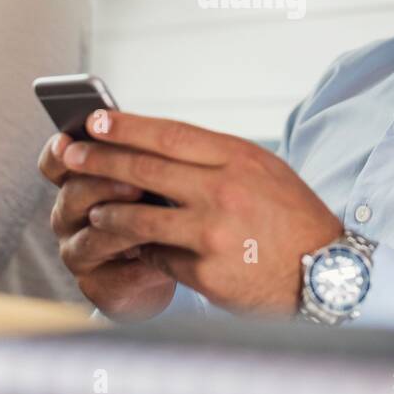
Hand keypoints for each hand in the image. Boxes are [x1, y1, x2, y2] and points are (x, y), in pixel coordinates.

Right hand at [39, 132, 176, 319]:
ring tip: (156, 221)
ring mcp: (78, 252)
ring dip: (124, 228)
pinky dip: (140, 269)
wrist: (170, 264)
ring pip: (92, 238)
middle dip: (104, 185)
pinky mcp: (96, 286)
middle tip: (136, 184)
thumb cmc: (158, 210)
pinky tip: (163, 262)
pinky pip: (115, 277)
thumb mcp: (151, 179)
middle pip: (73, 195)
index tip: (69, 141)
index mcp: (76, 181)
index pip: (54, 163)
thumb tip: (157, 138)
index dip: (58, 153)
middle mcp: (69, 215)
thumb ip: (143, 160)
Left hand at [45, 110, 343, 315]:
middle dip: (100, 160)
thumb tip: (156, 148)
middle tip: (69, 155)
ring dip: (110, 213)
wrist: (324, 272)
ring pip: (139, 217)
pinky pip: (159, 256)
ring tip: (94, 211)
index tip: (95, 120)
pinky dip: (145, 252)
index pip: (171, 134)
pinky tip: (135, 250)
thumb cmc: (289, 217)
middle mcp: (224, 191)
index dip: (128, 126)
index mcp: (238, 158)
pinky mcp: (206, 272)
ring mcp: (213, 233)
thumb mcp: (262, 171)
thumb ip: (214, 159)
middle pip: (146, 169)